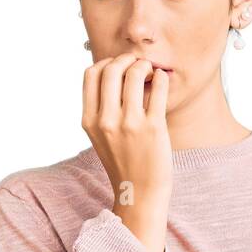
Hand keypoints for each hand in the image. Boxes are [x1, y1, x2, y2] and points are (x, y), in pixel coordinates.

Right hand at [81, 53, 172, 251]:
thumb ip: (100, 109)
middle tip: (138, 63)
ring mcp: (129, 124)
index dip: (106, 62)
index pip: (90, 74)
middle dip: (126, 59)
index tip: (119, 65)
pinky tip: (162, 80)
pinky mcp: (153, 128)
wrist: (139, 193)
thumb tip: (111, 74)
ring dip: (145, 66)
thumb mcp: (99, 136)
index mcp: (89, 120)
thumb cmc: (123, 162)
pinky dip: (161, 78)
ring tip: (151, 71)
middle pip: (111, 69)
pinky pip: (158, 89)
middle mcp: (106, 121)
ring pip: (134, 75)